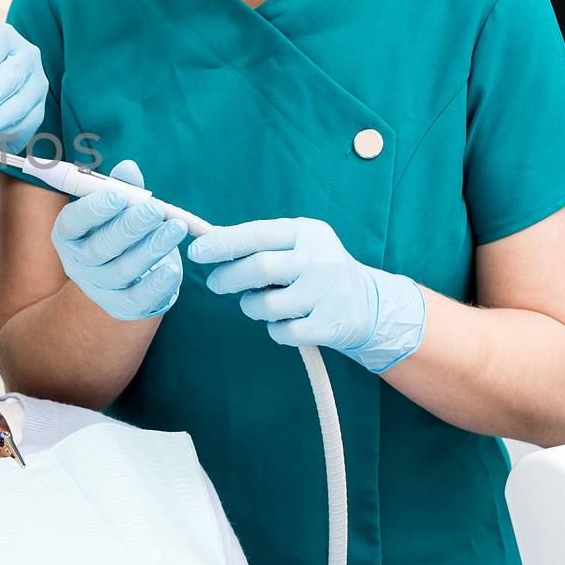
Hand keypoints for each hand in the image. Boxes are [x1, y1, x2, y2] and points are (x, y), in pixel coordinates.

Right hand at [51, 160, 187, 320]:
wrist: (124, 274)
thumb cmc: (117, 229)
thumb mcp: (117, 207)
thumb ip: (123, 187)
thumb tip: (129, 168)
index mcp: (68, 234)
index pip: (73, 223)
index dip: (94, 210)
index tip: (120, 196)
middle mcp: (77, 263)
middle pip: (99, 248)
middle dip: (129, 227)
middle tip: (155, 209)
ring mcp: (97, 287)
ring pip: (122, 270)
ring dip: (151, 248)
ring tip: (176, 228)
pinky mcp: (120, 306)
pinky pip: (138, 298)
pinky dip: (156, 284)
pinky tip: (174, 268)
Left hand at [188, 217, 425, 371]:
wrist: (369, 304)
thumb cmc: (315, 270)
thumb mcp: (296, 246)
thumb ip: (259, 244)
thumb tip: (210, 242)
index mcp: (307, 232)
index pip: (256, 234)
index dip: (222, 244)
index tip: (195, 252)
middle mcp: (321, 258)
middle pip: (258, 268)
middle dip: (227, 279)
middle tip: (216, 284)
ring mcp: (329, 292)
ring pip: (267, 304)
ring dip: (251, 307)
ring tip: (258, 303)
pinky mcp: (331, 324)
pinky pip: (282, 332)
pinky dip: (274, 330)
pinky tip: (284, 322)